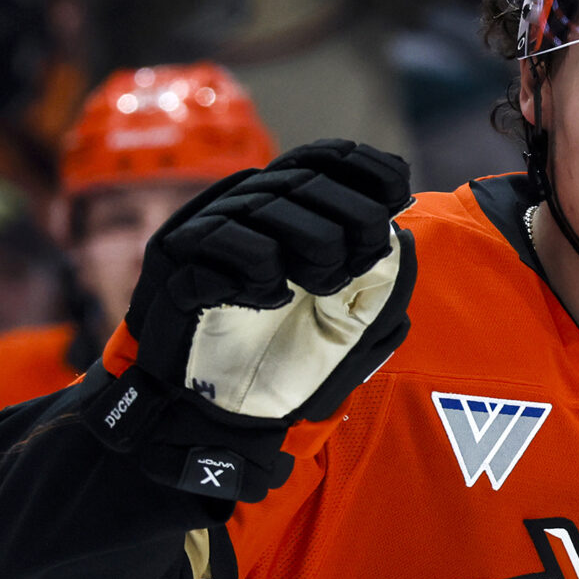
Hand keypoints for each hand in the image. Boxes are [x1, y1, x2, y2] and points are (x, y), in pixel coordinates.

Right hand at [87, 140, 415, 502]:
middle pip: (301, 179)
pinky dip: (260, 271)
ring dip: (311, 244)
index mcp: (285, 215)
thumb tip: (399, 232)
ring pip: (266, 204)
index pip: (320, 159)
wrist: (228, 420)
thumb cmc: (292, 366)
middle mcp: (245, 214)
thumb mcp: (355, 323)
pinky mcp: (180, 268)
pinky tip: (272, 298)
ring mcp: (209, 236)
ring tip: (318, 287)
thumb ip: (379, 280)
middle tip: (355, 266)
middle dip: (347, 217)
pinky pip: (224, 243)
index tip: (398, 190)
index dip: (360, 166)